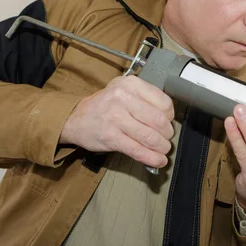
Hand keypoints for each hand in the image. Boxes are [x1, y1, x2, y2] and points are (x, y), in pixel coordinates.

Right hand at [60, 75, 174, 167]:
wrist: (75, 118)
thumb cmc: (105, 105)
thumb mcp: (124, 90)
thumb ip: (145, 98)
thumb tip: (169, 117)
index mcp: (130, 84)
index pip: (163, 102)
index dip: (170, 116)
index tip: (168, 121)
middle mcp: (123, 98)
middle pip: (159, 121)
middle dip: (167, 133)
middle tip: (166, 138)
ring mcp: (116, 118)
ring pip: (150, 137)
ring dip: (162, 147)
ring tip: (163, 150)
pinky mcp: (110, 137)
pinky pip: (138, 150)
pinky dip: (152, 158)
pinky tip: (158, 160)